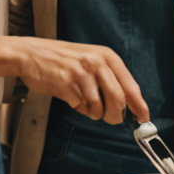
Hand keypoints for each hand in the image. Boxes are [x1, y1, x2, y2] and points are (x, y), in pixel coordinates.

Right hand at [1, 37, 149, 123]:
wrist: (30, 54)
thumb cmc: (62, 59)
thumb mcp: (90, 59)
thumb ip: (109, 77)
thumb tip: (128, 104)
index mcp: (107, 56)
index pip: (130, 85)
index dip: (138, 105)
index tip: (143, 117)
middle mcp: (97, 63)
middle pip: (118, 99)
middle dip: (116, 115)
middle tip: (111, 119)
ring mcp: (81, 74)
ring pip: (100, 107)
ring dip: (95, 113)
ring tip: (86, 105)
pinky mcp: (67, 85)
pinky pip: (81, 107)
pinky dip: (80, 109)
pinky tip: (73, 99)